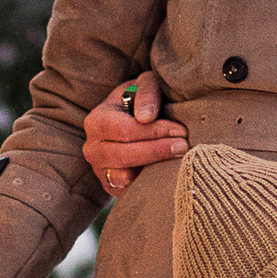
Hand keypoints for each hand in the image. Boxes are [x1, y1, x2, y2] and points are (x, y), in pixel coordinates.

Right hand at [83, 72, 186, 200]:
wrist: (131, 124)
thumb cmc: (140, 101)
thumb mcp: (143, 86)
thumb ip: (147, 92)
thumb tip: (146, 117)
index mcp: (96, 121)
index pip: (125, 130)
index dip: (154, 131)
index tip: (181, 131)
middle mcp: (92, 148)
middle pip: (124, 154)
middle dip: (157, 151)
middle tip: (184, 146)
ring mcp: (100, 170)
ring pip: (124, 175)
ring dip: (153, 168)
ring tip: (178, 159)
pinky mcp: (110, 187)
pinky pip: (125, 191)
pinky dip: (145, 185)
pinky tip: (165, 174)